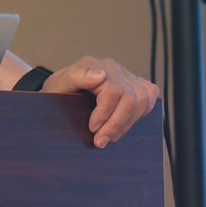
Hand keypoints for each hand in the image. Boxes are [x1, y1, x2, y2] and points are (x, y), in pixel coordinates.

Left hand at [45, 56, 159, 147]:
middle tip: (101, 141)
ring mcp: (126, 75)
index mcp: (93, 65)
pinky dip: (141, 113)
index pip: (113, 91)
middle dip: (116, 124)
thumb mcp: (56, 87)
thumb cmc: (59, 94)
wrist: (60, 97)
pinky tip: (126, 123)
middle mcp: (112, 68)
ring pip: (142, 100)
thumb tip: (99, 76)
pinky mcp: (136, 84)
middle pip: (130, 98)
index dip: (105, 113)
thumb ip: (74, 77)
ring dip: (127, 123)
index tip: (93, 129)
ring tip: (110, 136)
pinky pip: (150, 96)